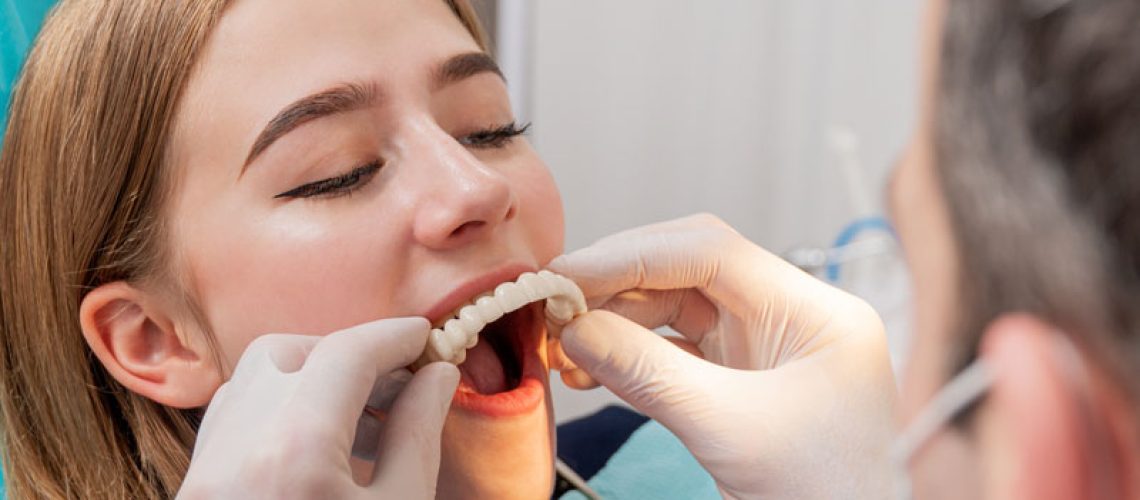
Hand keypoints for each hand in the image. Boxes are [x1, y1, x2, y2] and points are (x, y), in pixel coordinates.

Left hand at [177, 318, 458, 499]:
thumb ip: (418, 438)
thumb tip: (436, 377)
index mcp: (297, 451)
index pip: (347, 353)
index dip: (395, 337)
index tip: (426, 341)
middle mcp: (237, 449)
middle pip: (288, 351)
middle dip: (346, 353)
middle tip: (396, 382)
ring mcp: (206, 473)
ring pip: (249, 382)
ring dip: (307, 379)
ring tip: (360, 419)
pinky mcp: (195, 493)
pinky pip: (228, 422)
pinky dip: (273, 411)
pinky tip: (316, 446)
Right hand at [548, 214, 895, 498]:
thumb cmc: (823, 498)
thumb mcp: (730, 433)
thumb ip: (648, 373)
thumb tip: (575, 328)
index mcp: (816, 314)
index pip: (712, 251)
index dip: (630, 256)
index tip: (566, 275)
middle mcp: (792, 318)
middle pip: (689, 271)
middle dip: (617, 284)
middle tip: (555, 302)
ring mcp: (766, 350)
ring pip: (675, 309)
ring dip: (615, 322)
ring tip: (563, 346)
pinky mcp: (742, 382)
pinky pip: (675, 352)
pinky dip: (629, 356)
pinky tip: (587, 368)